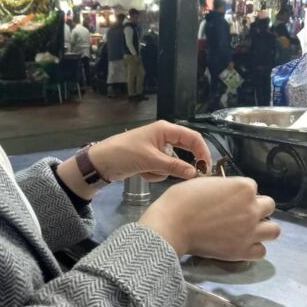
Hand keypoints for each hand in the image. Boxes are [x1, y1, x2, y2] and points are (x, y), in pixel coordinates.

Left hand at [90, 120, 211, 182]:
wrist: (101, 162)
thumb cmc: (125, 153)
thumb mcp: (151, 160)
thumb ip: (174, 166)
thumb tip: (194, 173)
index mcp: (166, 130)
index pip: (193, 138)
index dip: (202, 152)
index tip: (206, 168)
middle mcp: (164, 137)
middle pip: (185, 150)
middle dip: (184, 164)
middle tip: (193, 177)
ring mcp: (157, 149)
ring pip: (173, 163)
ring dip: (162, 171)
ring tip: (146, 170)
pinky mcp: (151, 160)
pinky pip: (162, 169)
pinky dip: (153, 174)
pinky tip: (141, 173)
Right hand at [139, 176, 278, 259]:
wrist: (172, 225)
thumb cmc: (182, 200)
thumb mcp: (205, 182)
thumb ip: (224, 187)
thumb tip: (227, 194)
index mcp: (244, 187)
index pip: (252, 187)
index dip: (241, 193)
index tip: (228, 199)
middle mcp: (252, 208)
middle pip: (269, 206)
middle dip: (256, 208)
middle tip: (240, 214)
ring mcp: (250, 231)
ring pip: (274, 230)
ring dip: (263, 228)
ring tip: (247, 230)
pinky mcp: (243, 251)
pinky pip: (261, 251)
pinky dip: (253, 248)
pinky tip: (241, 244)